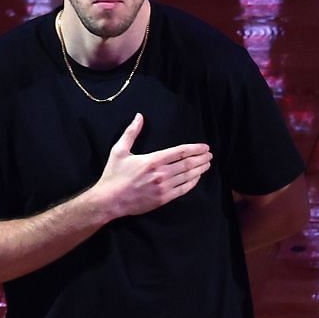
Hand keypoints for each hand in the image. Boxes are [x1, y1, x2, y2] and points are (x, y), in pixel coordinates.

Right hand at [88, 113, 211, 220]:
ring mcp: (163, 187)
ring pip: (188, 176)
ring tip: (207, 164)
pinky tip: (197, 177)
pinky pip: (183, 189)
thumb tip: (139, 116)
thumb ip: (131, 133)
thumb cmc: (113, 176)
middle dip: (201, 158)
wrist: (109, 200)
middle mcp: (161, 173)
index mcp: (152, 160)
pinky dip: (193, 182)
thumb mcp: (119, 151)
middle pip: (188, 163)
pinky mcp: (163, 198)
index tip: (205, 147)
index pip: (180, 152)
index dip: (195, 148)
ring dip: (200, 169)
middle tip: (209, 155)